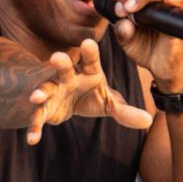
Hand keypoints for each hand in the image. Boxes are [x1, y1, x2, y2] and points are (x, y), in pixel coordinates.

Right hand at [26, 38, 152, 144]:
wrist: (62, 100)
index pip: (90, 60)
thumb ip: (125, 111)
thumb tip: (149, 120)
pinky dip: (34, 127)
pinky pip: (37, 116)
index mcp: (87, 72)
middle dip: (61, 62)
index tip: (89, 42)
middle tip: (57, 57)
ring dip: (40, 91)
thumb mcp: (108, 102)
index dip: (89, 52)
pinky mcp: (43, 108)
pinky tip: (32, 138)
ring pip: (45, 88)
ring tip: (36, 96)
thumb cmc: (89, 94)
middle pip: (64, 67)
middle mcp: (68, 77)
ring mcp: (53, 91)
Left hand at [106, 0, 182, 90]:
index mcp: (143, 0)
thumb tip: (121, 20)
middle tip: (120, 8)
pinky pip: (182, 2)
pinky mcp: (181, 17)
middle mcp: (157, 0)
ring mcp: (170, 6)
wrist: (161, 67)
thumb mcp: (126, 41)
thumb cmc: (145, 50)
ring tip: (129, 9)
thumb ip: (121, 31)